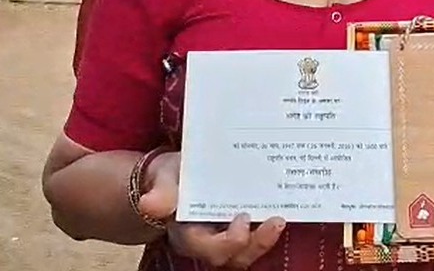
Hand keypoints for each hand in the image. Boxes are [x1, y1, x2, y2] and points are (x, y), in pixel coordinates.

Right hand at [136, 151, 286, 268]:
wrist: (173, 176)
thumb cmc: (169, 178)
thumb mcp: (163, 179)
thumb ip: (161, 193)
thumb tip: (150, 204)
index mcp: (187, 234)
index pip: (208, 249)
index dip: (228, 241)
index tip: (243, 218)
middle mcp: (208, 242)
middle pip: (233, 258)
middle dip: (256, 244)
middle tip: (276, 221)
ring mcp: (224, 237)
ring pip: (246, 252)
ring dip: (265, 240)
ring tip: (280, 219)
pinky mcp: (238, 228)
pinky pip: (253, 237)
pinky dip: (267, 227)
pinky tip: (283, 208)